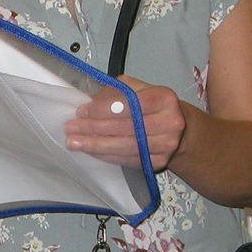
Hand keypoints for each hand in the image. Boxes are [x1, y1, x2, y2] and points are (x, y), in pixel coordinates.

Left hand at [66, 76, 188, 170]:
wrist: (179, 130)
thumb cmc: (154, 107)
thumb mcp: (140, 89)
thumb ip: (117, 91)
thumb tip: (90, 102)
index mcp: (164, 99)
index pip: (130, 104)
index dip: (103, 109)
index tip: (82, 111)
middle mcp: (170, 122)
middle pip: (126, 127)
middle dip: (94, 128)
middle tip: (72, 128)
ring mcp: (166, 145)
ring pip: (124, 146)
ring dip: (96, 145)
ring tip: (75, 142)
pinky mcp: (158, 162)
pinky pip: (127, 159)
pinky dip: (106, 156)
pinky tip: (92, 151)